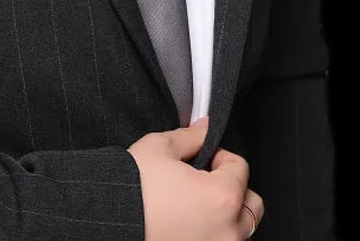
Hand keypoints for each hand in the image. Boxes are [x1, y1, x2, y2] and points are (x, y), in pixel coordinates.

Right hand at [128, 116, 265, 239]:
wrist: (107, 221)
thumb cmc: (131, 190)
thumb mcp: (159, 148)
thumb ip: (190, 136)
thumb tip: (205, 128)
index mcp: (222, 197)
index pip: (240, 167)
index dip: (219, 156)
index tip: (203, 158)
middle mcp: (228, 231)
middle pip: (252, 204)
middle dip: (234, 188)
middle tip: (206, 182)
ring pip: (242, 231)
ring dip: (229, 217)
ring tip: (200, 207)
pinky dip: (215, 234)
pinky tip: (193, 224)